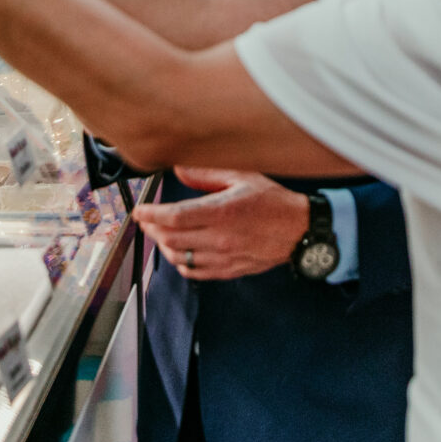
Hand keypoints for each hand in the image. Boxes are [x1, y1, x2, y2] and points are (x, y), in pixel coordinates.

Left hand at [132, 167, 308, 280]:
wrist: (299, 230)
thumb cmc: (273, 203)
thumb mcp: (242, 177)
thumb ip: (207, 174)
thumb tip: (180, 169)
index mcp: (222, 212)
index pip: (174, 217)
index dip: (151, 214)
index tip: (140, 210)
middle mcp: (220, 238)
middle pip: (171, 239)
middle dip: (152, 228)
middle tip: (147, 219)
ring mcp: (224, 257)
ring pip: (179, 257)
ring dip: (164, 245)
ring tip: (160, 233)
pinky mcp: (229, 270)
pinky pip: (195, 272)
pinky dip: (180, 263)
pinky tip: (180, 252)